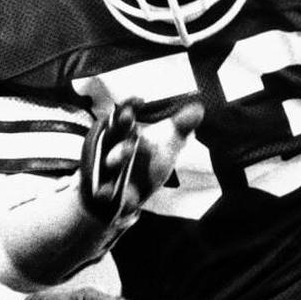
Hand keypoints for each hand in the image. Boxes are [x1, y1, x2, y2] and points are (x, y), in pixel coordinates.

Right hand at [80, 98, 203, 222]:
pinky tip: (107, 192)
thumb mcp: (165, 146)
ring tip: (130, 148)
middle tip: (130, 117)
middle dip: (121, 125)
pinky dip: (104, 192)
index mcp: (124, 133)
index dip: (130, 107)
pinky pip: (102, 192)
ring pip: (109, 161)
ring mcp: (106, 171)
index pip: (125, 115)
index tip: (141, 100)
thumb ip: (180, 128)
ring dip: (118, 155)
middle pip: (114, 134)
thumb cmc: (143, 164)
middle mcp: (111, 148)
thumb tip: (198, 109)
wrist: (122, 198)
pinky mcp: (103, 193)